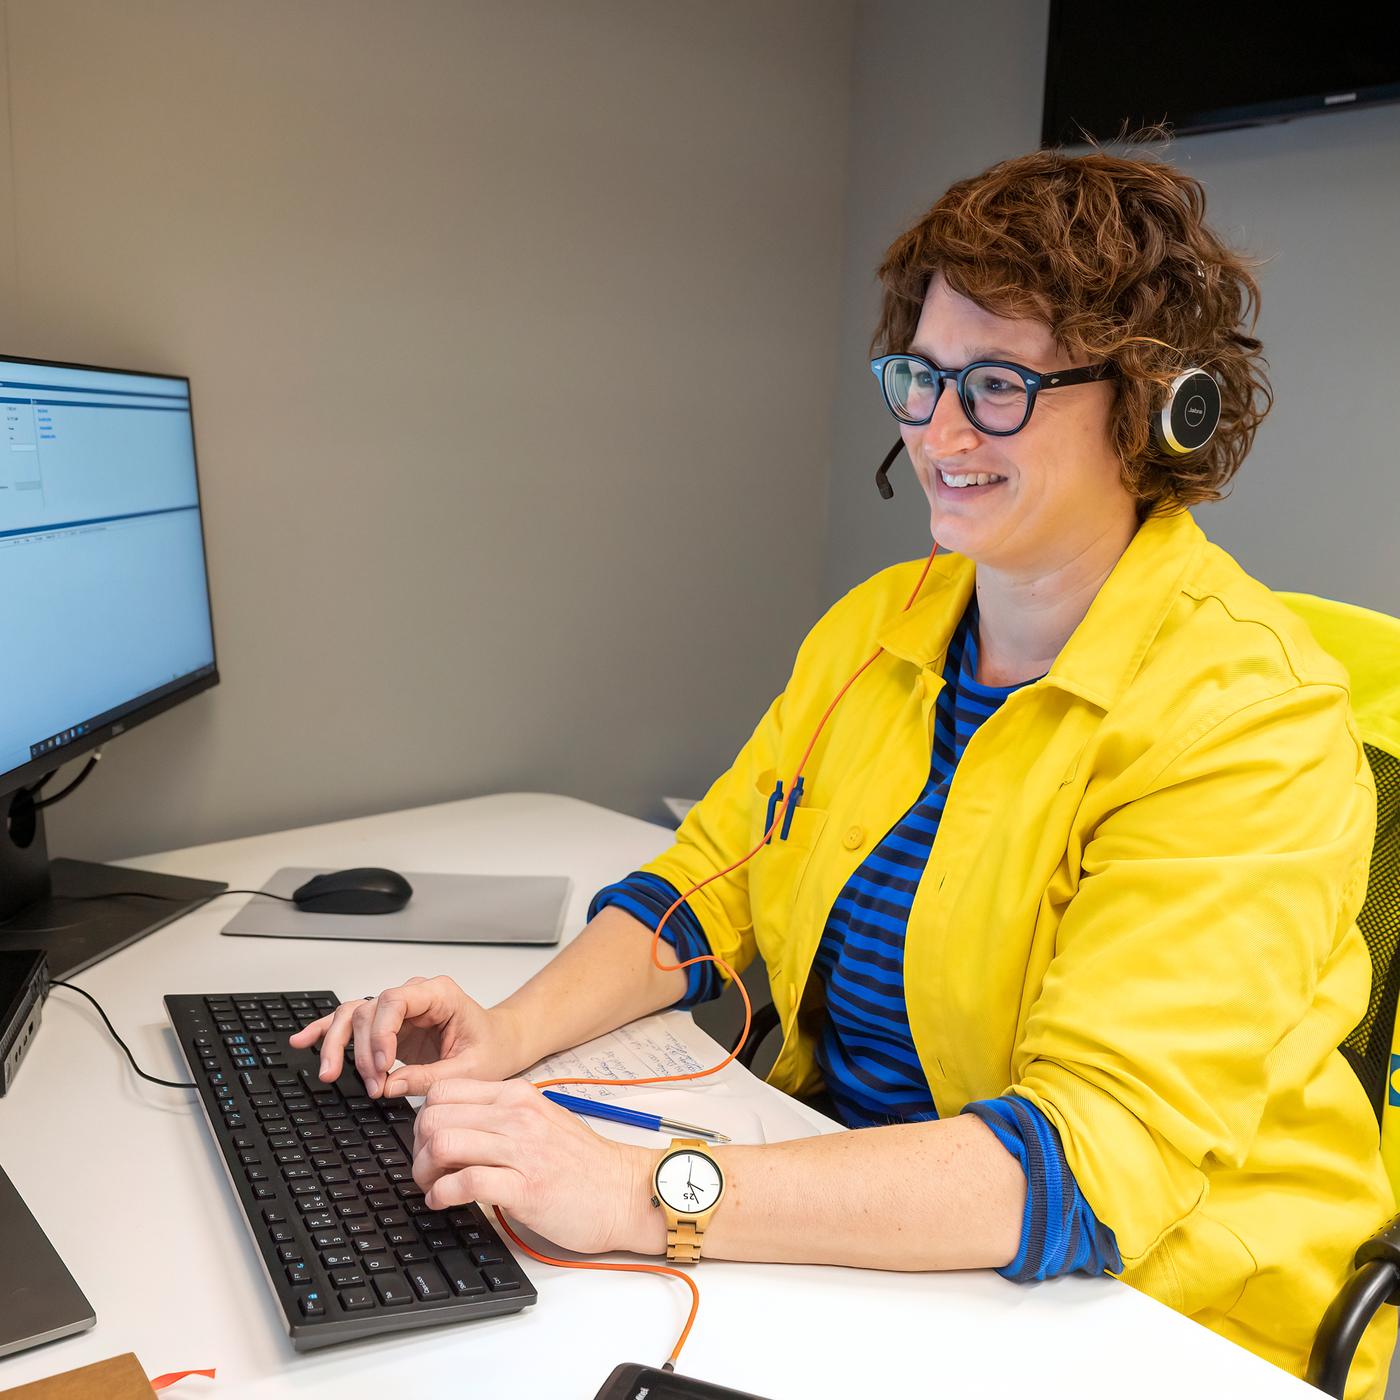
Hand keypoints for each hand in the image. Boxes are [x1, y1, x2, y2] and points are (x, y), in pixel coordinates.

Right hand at [288, 975, 525, 1096]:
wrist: (501, 1044)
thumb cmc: (492, 1048)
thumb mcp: (470, 1070)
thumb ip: (429, 1077)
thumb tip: (388, 1086)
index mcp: (439, 994)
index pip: (395, 1001)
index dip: (380, 1034)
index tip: (382, 1067)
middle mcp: (415, 996)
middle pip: (369, 1010)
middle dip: (363, 1051)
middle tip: (372, 1086)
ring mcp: (399, 1010)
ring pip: (354, 1015)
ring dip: (338, 1044)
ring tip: (329, 1073)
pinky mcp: (388, 1027)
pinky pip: (351, 1022)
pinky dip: (326, 1031)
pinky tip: (303, 1041)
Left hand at [412, 1078, 664, 1256]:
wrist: (624, 1193)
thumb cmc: (584, 1164)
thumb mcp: (541, 1121)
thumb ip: (502, 1116)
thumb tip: (454, 1125)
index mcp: (518, 1095)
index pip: (444, 1090)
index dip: (424, 1118)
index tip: (429, 1142)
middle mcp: (517, 1116)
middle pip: (435, 1116)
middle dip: (418, 1146)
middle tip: (427, 1169)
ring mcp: (522, 1150)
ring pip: (444, 1143)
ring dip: (425, 1171)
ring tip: (433, 1187)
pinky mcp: (525, 1188)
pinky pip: (465, 1182)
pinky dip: (442, 1194)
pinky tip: (444, 1202)